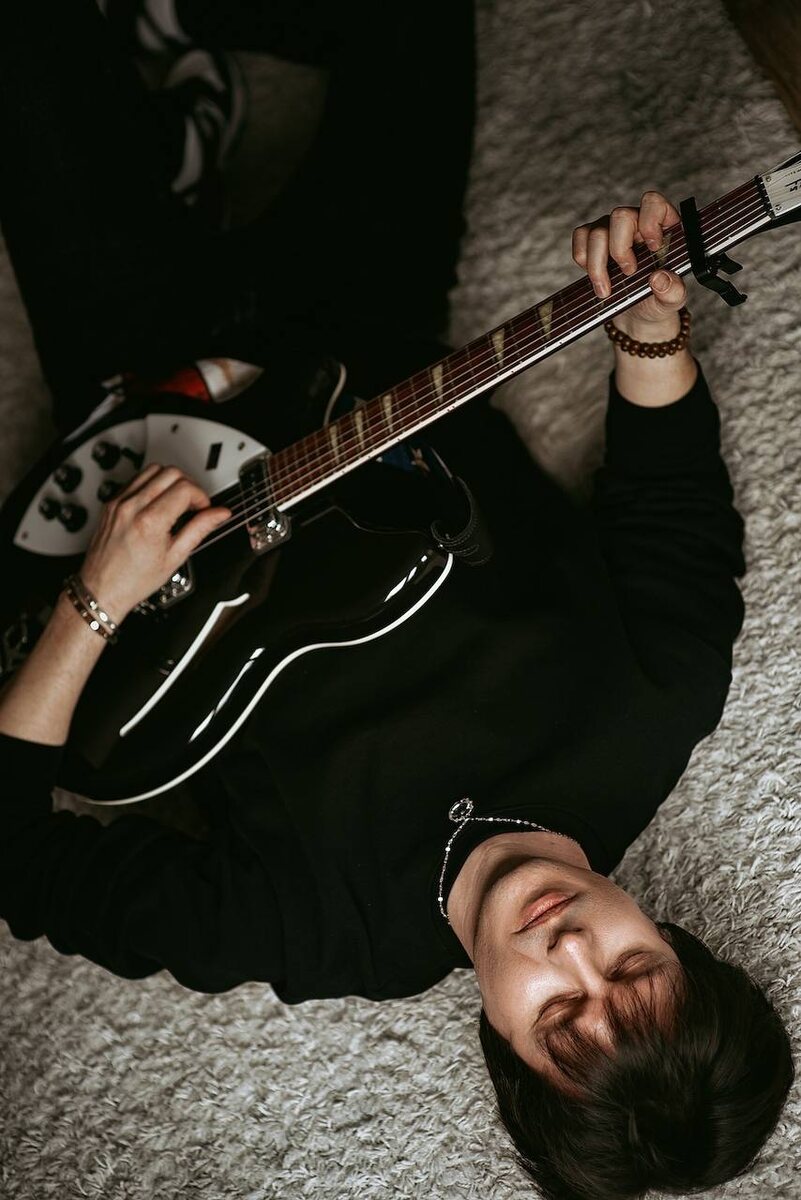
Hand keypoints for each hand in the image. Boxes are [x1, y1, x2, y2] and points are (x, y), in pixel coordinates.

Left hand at [79, 464, 231, 621]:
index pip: (185, 488)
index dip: (201, 497)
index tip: (204, 509)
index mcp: (150, 522)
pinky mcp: (111, 502)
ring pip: (153, 469)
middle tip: (192, 505)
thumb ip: (199, 529)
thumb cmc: (134, 580)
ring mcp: (119, 502)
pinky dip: (152, 484)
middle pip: (171, 472)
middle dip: (189, 486)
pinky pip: (136, 479)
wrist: (102, 588)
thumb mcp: (175, 557)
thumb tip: (219, 514)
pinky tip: (157, 502)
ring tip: (175, 502)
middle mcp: (131, 507)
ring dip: (170, 481)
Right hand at [572, 190, 687, 338]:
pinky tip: (596, 278)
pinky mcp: (592, 239)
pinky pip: (580, 238)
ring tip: (606, 289)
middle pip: (620, 216)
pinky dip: (583, 260)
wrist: (636, 315)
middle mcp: (636, 222)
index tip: (652, 248)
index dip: (650, 220)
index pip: (653, 203)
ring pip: (597, 232)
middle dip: (619, 249)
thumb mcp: (672, 301)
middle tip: (628, 273)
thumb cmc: (657, 300)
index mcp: (663, 228)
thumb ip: (673, 291)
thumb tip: (659, 278)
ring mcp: (612, 229)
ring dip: (598, 265)